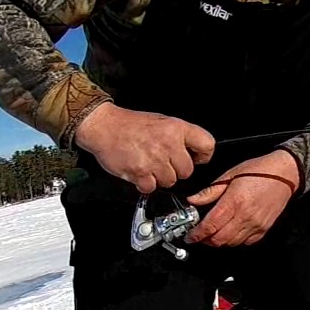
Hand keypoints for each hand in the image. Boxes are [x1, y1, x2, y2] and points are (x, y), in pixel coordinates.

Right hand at [74, 102, 214, 192]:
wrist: (102, 126)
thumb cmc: (130, 125)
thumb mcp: (162, 121)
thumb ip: (180, 137)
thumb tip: (195, 155)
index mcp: (176, 128)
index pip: (207, 145)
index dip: (202, 156)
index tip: (196, 158)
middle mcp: (168, 143)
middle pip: (187, 171)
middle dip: (176, 170)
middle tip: (162, 161)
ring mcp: (154, 159)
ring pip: (170, 181)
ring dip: (159, 178)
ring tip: (148, 164)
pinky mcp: (140, 172)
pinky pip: (152, 187)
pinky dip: (145, 184)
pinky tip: (139, 171)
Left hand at [185, 150, 300, 246]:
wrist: (285, 173)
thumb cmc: (260, 171)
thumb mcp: (229, 175)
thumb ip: (210, 191)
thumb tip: (193, 200)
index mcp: (234, 201)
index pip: (210, 225)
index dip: (197, 234)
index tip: (190, 236)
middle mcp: (246, 216)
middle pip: (219, 239)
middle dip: (206, 240)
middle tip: (199, 235)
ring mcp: (256, 224)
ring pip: (231, 243)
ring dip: (219, 241)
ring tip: (214, 232)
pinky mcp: (264, 229)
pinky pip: (245, 242)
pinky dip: (235, 240)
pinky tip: (231, 231)